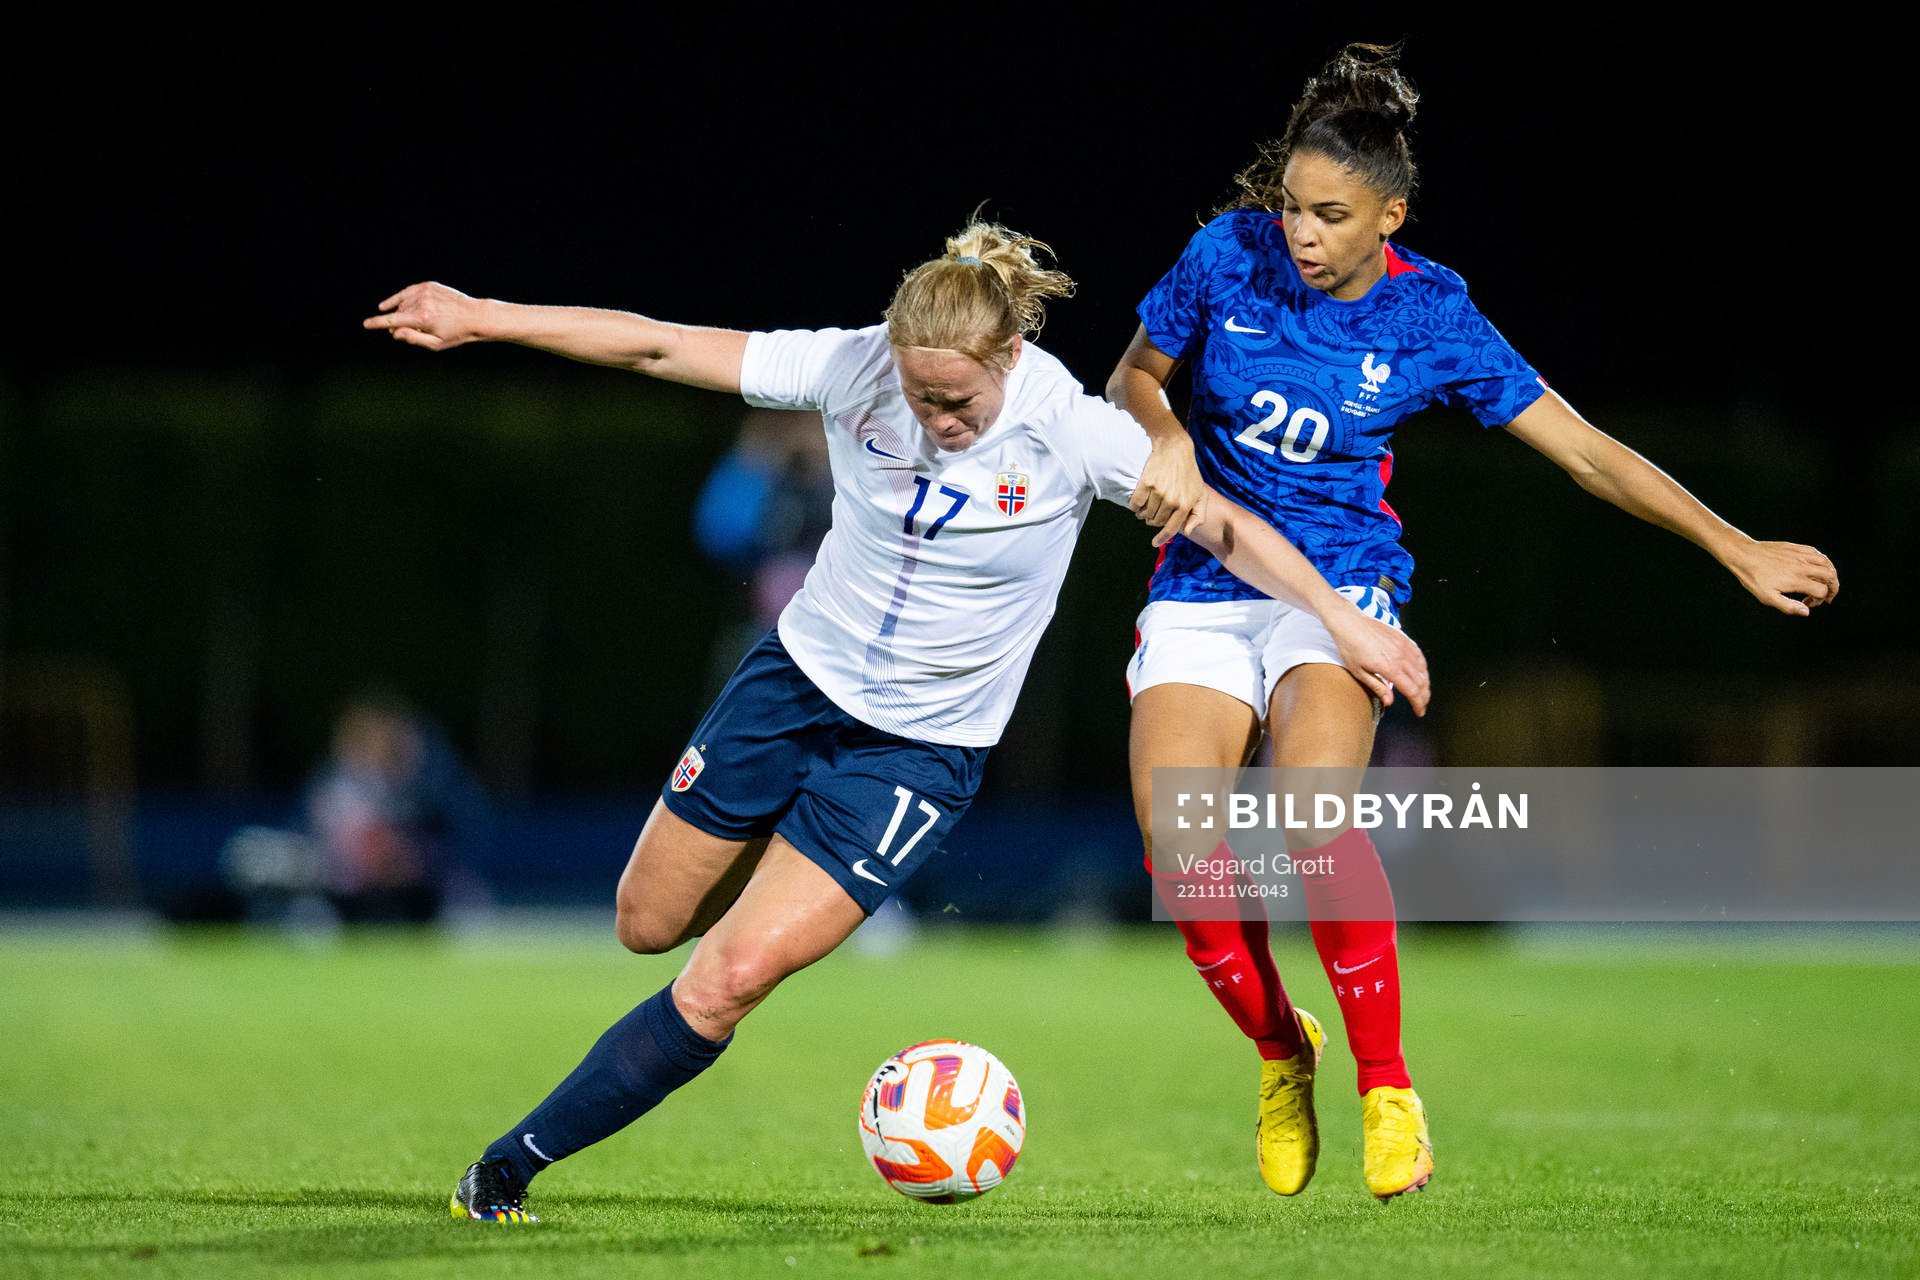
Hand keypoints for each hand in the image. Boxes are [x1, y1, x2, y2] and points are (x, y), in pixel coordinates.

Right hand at [362, 282, 489, 350]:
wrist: (475, 316)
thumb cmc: (456, 334)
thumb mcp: (435, 344)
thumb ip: (413, 339)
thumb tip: (394, 333)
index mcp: (422, 319)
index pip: (393, 321)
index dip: (377, 323)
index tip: (366, 324)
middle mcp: (422, 303)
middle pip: (398, 314)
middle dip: (397, 324)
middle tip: (406, 332)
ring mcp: (425, 292)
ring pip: (403, 303)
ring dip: (402, 313)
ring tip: (414, 322)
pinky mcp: (429, 285)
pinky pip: (407, 292)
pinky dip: (398, 298)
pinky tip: (388, 304)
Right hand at [1129, 433, 1206, 547]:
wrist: (1175, 449)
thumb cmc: (1189, 472)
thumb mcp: (1200, 494)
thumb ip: (1198, 514)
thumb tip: (1188, 532)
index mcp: (1185, 504)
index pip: (1171, 528)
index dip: (1161, 538)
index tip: (1154, 543)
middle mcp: (1172, 500)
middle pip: (1156, 522)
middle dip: (1154, 520)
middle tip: (1155, 512)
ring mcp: (1158, 492)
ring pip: (1145, 514)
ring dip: (1144, 513)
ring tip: (1148, 505)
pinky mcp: (1146, 484)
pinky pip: (1135, 504)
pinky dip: (1135, 507)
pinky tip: (1138, 502)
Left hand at [1326, 610, 1430, 715]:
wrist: (1348, 622)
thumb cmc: (1349, 647)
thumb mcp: (1359, 671)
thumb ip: (1377, 687)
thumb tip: (1390, 702)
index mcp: (1390, 668)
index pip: (1412, 691)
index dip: (1418, 704)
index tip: (1420, 712)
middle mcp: (1401, 657)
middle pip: (1420, 681)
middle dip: (1424, 696)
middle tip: (1422, 706)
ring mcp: (1404, 646)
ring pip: (1422, 668)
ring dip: (1425, 682)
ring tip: (1423, 692)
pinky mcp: (1403, 638)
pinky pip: (1419, 655)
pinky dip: (1422, 666)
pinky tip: (1421, 672)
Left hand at [1724, 539, 1839, 615]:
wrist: (1743, 555)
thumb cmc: (1753, 577)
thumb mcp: (1767, 597)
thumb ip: (1788, 606)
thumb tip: (1806, 612)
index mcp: (1797, 580)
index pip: (1822, 591)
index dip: (1820, 600)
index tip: (1808, 603)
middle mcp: (1802, 566)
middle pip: (1830, 576)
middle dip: (1833, 588)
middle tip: (1827, 595)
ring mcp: (1800, 555)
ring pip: (1826, 562)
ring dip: (1830, 574)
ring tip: (1826, 582)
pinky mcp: (1796, 547)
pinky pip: (1816, 552)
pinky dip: (1822, 561)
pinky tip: (1817, 567)